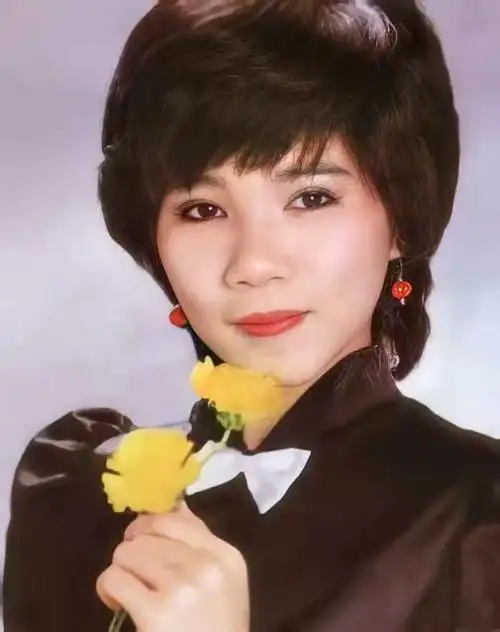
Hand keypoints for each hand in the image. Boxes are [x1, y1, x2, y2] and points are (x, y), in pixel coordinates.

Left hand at [96, 504, 248, 631]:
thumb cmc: (217, 627)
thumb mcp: (223, 581)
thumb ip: (199, 543)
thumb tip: (175, 503)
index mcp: (225, 555)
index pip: (174, 519)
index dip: (148, 525)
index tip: (139, 540)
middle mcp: (206, 565)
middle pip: (146, 534)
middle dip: (133, 552)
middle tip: (135, 574)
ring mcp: (182, 587)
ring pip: (127, 553)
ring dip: (120, 570)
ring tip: (128, 590)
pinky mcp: (157, 612)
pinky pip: (115, 578)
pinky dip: (108, 588)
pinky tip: (117, 601)